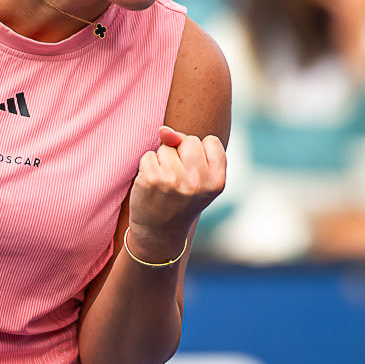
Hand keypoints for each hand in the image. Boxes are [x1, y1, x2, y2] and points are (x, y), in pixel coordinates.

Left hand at [126, 126, 225, 260]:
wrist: (159, 232)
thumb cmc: (180, 199)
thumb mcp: (197, 176)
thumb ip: (187, 145)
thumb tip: (164, 130)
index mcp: (217, 181)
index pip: (211, 141)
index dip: (200, 153)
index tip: (196, 173)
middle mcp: (198, 181)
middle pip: (189, 140)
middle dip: (181, 153)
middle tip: (179, 178)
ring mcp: (174, 180)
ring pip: (166, 147)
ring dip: (163, 161)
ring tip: (165, 184)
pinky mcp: (151, 179)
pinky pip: (149, 155)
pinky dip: (148, 166)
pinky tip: (152, 185)